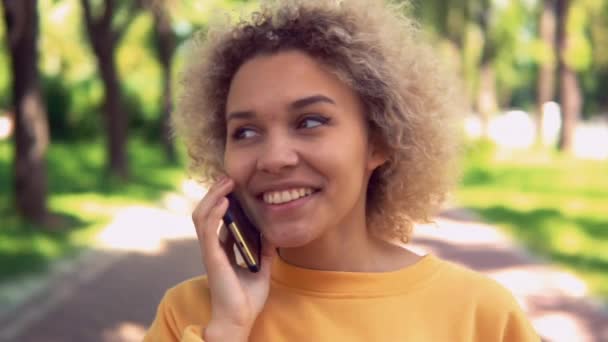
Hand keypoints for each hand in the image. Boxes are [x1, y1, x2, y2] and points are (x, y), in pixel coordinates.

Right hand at [191, 177, 276, 339]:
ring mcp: (210, 251)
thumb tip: (273, 229)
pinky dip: (214, 213)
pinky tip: (223, 201)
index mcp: (222, 248)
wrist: (240, 319)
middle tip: (229, 177)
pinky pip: (208, 230)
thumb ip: (265, 248)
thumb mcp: (262, 266)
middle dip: (216, 192)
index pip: (218, 217)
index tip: (234, 184)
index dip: (223, 199)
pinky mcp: (212, 257)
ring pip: (202, 216)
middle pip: (206, 212)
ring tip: (225, 182)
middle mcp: (213, 247)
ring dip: (213, 196)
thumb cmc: (247, 298)